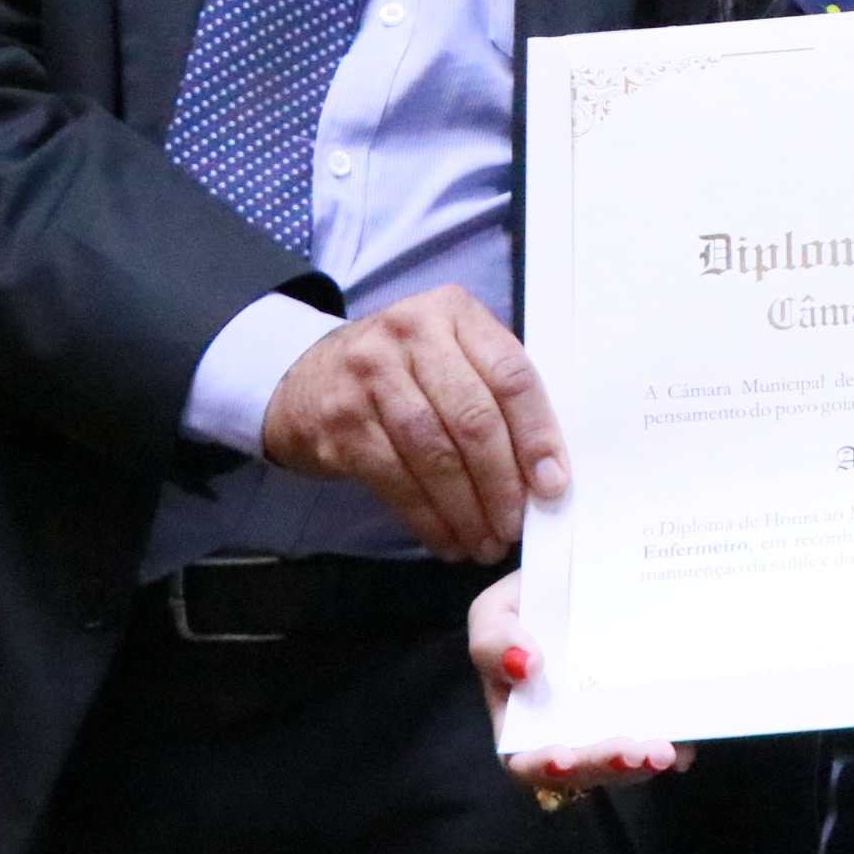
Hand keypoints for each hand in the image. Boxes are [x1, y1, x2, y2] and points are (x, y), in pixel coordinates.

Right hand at [260, 283, 565, 562]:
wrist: (302, 378)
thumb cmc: (399, 371)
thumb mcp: (447, 353)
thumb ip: (493, 391)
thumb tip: (545, 469)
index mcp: (453, 312)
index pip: (511, 375)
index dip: (537, 435)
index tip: (552, 483)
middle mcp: (411, 335)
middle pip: (473, 419)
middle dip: (502, 483)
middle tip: (514, 525)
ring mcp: (370, 377)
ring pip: (435, 454)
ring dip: (466, 509)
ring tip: (485, 541)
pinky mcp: (341, 423)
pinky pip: (395, 480)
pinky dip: (427, 518)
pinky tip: (446, 539)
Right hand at [470, 574, 689, 796]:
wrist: (587, 571)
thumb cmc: (533, 597)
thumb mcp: (496, 609)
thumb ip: (492, 640)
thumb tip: (524, 667)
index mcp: (523, 718)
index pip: (526, 759)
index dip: (542, 766)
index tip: (563, 757)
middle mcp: (569, 729)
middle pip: (585, 769)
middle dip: (611, 765)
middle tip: (641, 753)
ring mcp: (614, 721)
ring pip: (627, 759)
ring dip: (645, 760)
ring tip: (667, 750)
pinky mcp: (651, 709)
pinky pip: (666, 733)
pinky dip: (678, 740)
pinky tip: (688, 742)